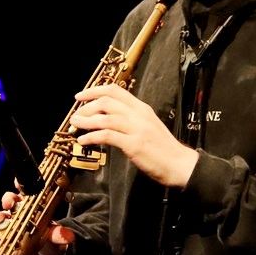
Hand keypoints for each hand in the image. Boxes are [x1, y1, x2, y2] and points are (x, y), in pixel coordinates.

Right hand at [0, 190, 74, 254]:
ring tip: (0, 219)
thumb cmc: (50, 245)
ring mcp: (11, 227)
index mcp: (35, 209)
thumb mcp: (57, 240)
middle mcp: (21, 215)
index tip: (19, 183)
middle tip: (9, 203)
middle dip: (8, 200)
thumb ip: (59, 236)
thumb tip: (68, 236)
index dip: (22, 185)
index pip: (28, 192)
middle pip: (11, 202)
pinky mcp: (3, 241)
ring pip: (1, 217)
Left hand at [70, 83, 198, 186]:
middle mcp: (138, 115)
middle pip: (107, 101)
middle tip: (76, 115)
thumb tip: (108, 118)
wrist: (179, 164)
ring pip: (104, 118)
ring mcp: (136, 129)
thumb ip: (131, 119)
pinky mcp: (133, 145)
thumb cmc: (163, 148)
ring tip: (75, 126)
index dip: (94, 90)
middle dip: (87, 107)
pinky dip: (91, 137)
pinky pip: (107, 136)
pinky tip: (83, 141)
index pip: (115, 90)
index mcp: (142, 108)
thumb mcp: (148, 126)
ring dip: (85, 121)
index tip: (81, 96)